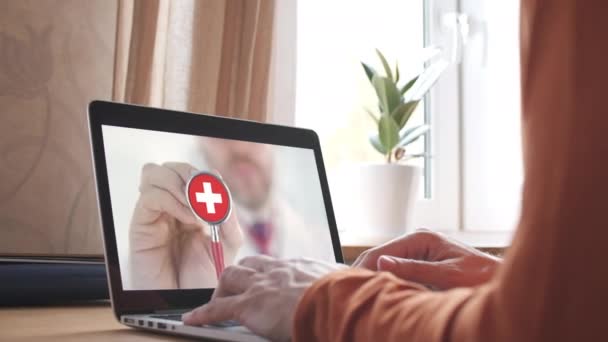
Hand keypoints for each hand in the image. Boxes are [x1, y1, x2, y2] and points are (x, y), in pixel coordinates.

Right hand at [129, 162, 242, 287]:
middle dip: (193, 177)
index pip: (193, 171)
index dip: (207, 177)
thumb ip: (227, 213)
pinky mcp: (141, 224)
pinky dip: (172, 201)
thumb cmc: (204, 275)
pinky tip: (188, 219)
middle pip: (173, 166)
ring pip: (154, 172)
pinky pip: (150, 196)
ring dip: (181, 186)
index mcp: (191, 204)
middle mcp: (171, 204)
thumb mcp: (228, 241)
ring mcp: (155, 213)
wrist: (188, 301)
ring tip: (197, 211)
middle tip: (208, 201)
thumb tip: (216, 183)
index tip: (218, 196)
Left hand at [182, 255, 346, 340]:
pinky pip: (218, 309)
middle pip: (249, 265)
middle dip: (240, 275)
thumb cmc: (346, 295)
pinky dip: (203, 315)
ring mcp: (261, 286)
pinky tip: (192, 319)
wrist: (337, 301)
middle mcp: (277, 270)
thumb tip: (366, 281)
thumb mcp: (348, 285)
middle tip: (235, 286)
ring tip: (215, 301)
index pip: (277, 264)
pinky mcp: (248, 305)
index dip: (266, 272)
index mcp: (300, 266)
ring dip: (221, 290)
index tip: (265, 277)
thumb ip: (347, 282)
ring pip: (230, 278)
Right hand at [352, 229, 500, 289]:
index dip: (364, 269)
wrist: (501, 281)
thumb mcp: (447, 275)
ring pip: (387, 267)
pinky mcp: (421, 264)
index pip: (380, 252)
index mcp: (421, 237)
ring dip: (378, 280)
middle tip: (355, 294)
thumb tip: (381, 262)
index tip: (352, 286)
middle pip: (380, 258)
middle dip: (368, 274)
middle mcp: (417, 241)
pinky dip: (389, 283)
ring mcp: (418, 253)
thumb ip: (414, 268)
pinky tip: (383, 293)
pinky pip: (397, 273)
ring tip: (367, 295)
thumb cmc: (482, 276)